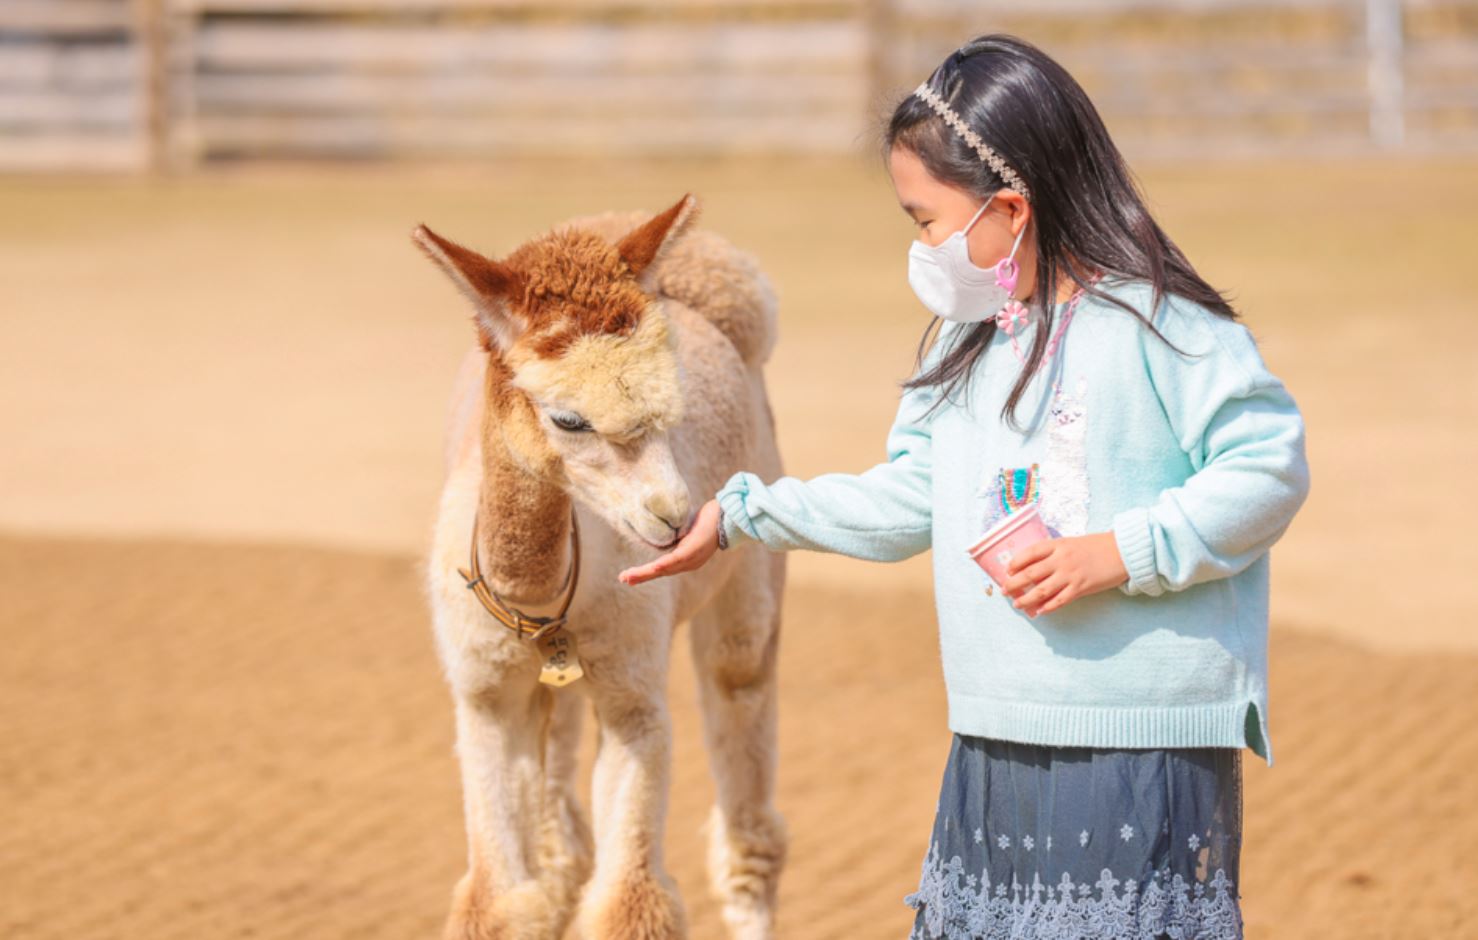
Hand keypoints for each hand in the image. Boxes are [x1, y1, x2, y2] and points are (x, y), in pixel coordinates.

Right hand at [617, 498, 722, 585]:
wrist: (727, 514)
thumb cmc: (707, 519)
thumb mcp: (687, 529)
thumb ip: (676, 536)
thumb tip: (660, 533)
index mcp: (686, 559)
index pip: (663, 569)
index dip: (645, 574)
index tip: (628, 577)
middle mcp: (689, 563)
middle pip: (661, 572)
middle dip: (641, 576)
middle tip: (623, 580)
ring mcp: (693, 558)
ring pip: (666, 569)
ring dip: (646, 573)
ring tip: (629, 577)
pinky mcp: (695, 550)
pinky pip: (677, 560)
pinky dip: (664, 565)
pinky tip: (654, 568)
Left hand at [998, 532, 1128, 617]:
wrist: (1122, 552)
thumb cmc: (1097, 546)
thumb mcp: (1072, 543)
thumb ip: (1055, 552)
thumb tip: (1035, 565)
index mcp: (1058, 545)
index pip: (1029, 553)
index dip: (1015, 562)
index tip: (1007, 570)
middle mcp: (1061, 559)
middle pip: (1030, 573)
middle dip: (1014, 583)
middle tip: (1004, 590)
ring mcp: (1071, 575)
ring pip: (1041, 590)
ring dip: (1026, 599)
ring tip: (1017, 604)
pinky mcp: (1081, 588)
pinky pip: (1060, 600)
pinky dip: (1048, 607)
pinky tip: (1040, 611)